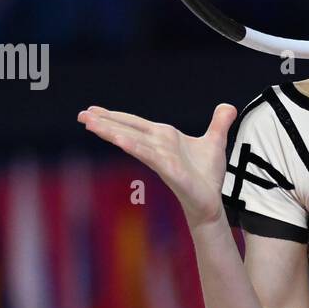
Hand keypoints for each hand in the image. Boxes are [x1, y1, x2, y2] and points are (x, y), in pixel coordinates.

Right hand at [77, 103, 236, 231]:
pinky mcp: (169, 171)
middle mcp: (159, 146)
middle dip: (104, 122)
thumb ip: (219, 123)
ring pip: (132, 141)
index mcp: (164, 137)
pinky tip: (120, 141)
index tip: (93, 110)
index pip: (135, 123)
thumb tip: (228, 106)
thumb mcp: (216, 141)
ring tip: (90, 123)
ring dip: (111, 132)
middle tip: (81, 115)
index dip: (114, 116)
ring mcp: (162, 158)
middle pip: (127, 130)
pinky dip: (135, 147)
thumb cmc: (207, 175)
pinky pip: (150, 156)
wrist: (211, 200)